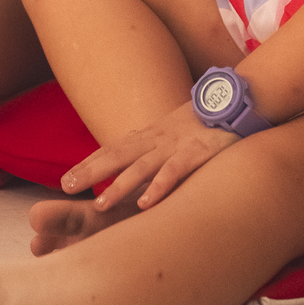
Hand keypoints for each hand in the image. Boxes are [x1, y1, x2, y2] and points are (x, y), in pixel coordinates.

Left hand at [61, 100, 238, 212]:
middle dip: (91, 171)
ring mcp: (177, 145)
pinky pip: (175, 171)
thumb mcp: (174, 134)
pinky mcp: (197, 152)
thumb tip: (133, 170)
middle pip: (118, 155)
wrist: (238, 100)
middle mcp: (158, 138)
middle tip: (66, 187)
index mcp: (151, 135)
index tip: (65, 180)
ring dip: (120, 185)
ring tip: (99, 205)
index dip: (89, 163)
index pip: (113, 148)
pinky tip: (145, 204)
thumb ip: (155, 150)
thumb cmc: (206, 122)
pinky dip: (159, 187)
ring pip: (142, 166)